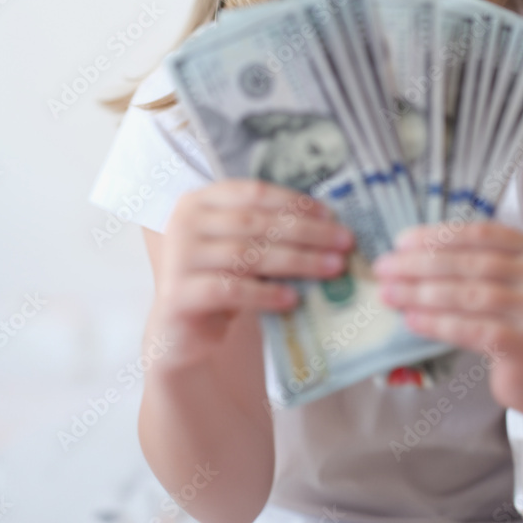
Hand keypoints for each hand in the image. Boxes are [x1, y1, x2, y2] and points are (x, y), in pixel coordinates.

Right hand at [154, 179, 353, 368]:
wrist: (178, 330)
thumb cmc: (217, 280)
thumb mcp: (237, 247)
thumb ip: (266, 230)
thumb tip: (327, 225)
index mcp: (200, 201)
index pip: (253, 192)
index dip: (294, 201)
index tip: (330, 214)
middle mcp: (185, 223)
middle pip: (256, 222)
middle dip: (306, 232)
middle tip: (343, 241)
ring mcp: (179, 258)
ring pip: (249, 254)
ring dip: (297, 261)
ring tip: (331, 268)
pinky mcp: (179, 294)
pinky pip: (232, 289)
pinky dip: (266, 293)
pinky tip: (293, 299)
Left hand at [372, 221, 522, 415]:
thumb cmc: (516, 324)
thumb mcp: (505, 284)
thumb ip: (473, 265)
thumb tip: (408, 254)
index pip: (479, 234)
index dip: (437, 235)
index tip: (399, 241)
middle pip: (470, 263)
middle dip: (420, 264)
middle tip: (384, 267)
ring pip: (469, 295)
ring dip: (421, 293)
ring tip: (388, 293)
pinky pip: (473, 330)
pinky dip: (437, 323)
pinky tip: (411, 320)